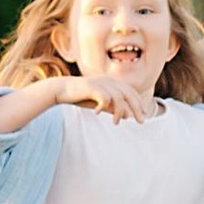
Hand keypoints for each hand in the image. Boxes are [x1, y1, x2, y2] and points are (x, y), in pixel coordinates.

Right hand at [0, 74, 157, 133]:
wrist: (59, 90)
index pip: (131, 92)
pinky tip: (98, 115)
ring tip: (116, 123)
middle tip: (140, 122)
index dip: (139, 103)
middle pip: (128, 94)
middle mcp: (108, 80)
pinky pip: (103, 99)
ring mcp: (100, 83)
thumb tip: (124, 116)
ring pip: (118, 98)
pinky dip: (104, 108)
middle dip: (136, 108)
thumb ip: (111, 107)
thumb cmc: (79, 96)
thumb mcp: (97, 102)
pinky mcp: (91, 87)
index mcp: (111, 82)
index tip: (144, 116)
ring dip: (119, 112)